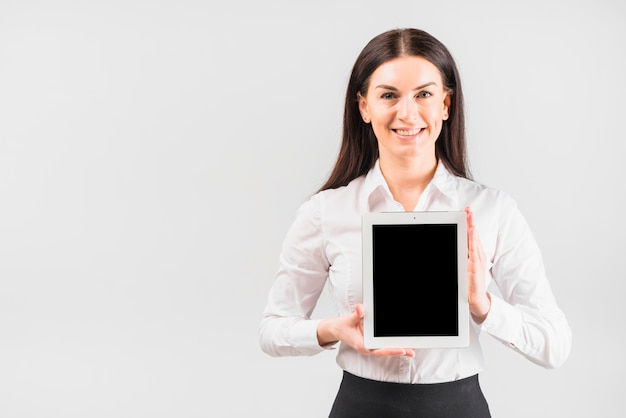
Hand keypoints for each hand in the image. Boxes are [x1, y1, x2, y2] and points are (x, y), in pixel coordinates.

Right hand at [317, 304, 415, 357]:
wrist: (337, 330)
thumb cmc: (343, 326)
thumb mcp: (349, 319)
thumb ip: (356, 314)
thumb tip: (361, 309)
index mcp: (361, 345)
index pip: (378, 350)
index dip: (390, 350)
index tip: (401, 349)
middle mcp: (367, 349)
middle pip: (385, 351)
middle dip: (399, 351)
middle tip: (412, 351)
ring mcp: (370, 348)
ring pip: (386, 350)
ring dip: (399, 349)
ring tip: (412, 349)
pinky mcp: (372, 345)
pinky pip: (384, 346)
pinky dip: (394, 345)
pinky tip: (403, 344)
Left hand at [465, 206, 490, 322]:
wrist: (476, 300)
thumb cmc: (469, 284)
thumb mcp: (464, 267)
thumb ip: (462, 257)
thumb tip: (453, 247)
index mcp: (474, 255)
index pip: (471, 236)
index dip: (469, 223)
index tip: (466, 212)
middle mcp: (477, 256)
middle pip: (473, 235)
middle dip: (471, 221)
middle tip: (468, 208)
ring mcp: (477, 261)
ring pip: (474, 241)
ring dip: (472, 227)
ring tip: (469, 215)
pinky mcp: (475, 267)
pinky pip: (474, 251)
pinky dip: (474, 240)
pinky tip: (472, 231)